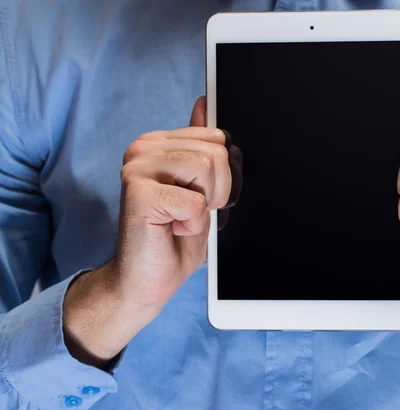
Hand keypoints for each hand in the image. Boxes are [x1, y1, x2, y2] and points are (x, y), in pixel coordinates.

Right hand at [63, 96, 229, 365]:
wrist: (148, 279)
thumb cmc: (177, 237)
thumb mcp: (204, 190)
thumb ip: (204, 150)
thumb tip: (205, 103)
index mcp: (160, 142)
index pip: (219, 138)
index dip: (227, 175)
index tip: (208, 196)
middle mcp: (144, 147)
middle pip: (219, 151)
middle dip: (219, 191)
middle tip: (192, 211)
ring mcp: (137, 167)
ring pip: (209, 168)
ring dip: (205, 207)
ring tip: (181, 218)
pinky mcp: (138, 192)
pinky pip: (196, 202)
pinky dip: (192, 225)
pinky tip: (171, 229)